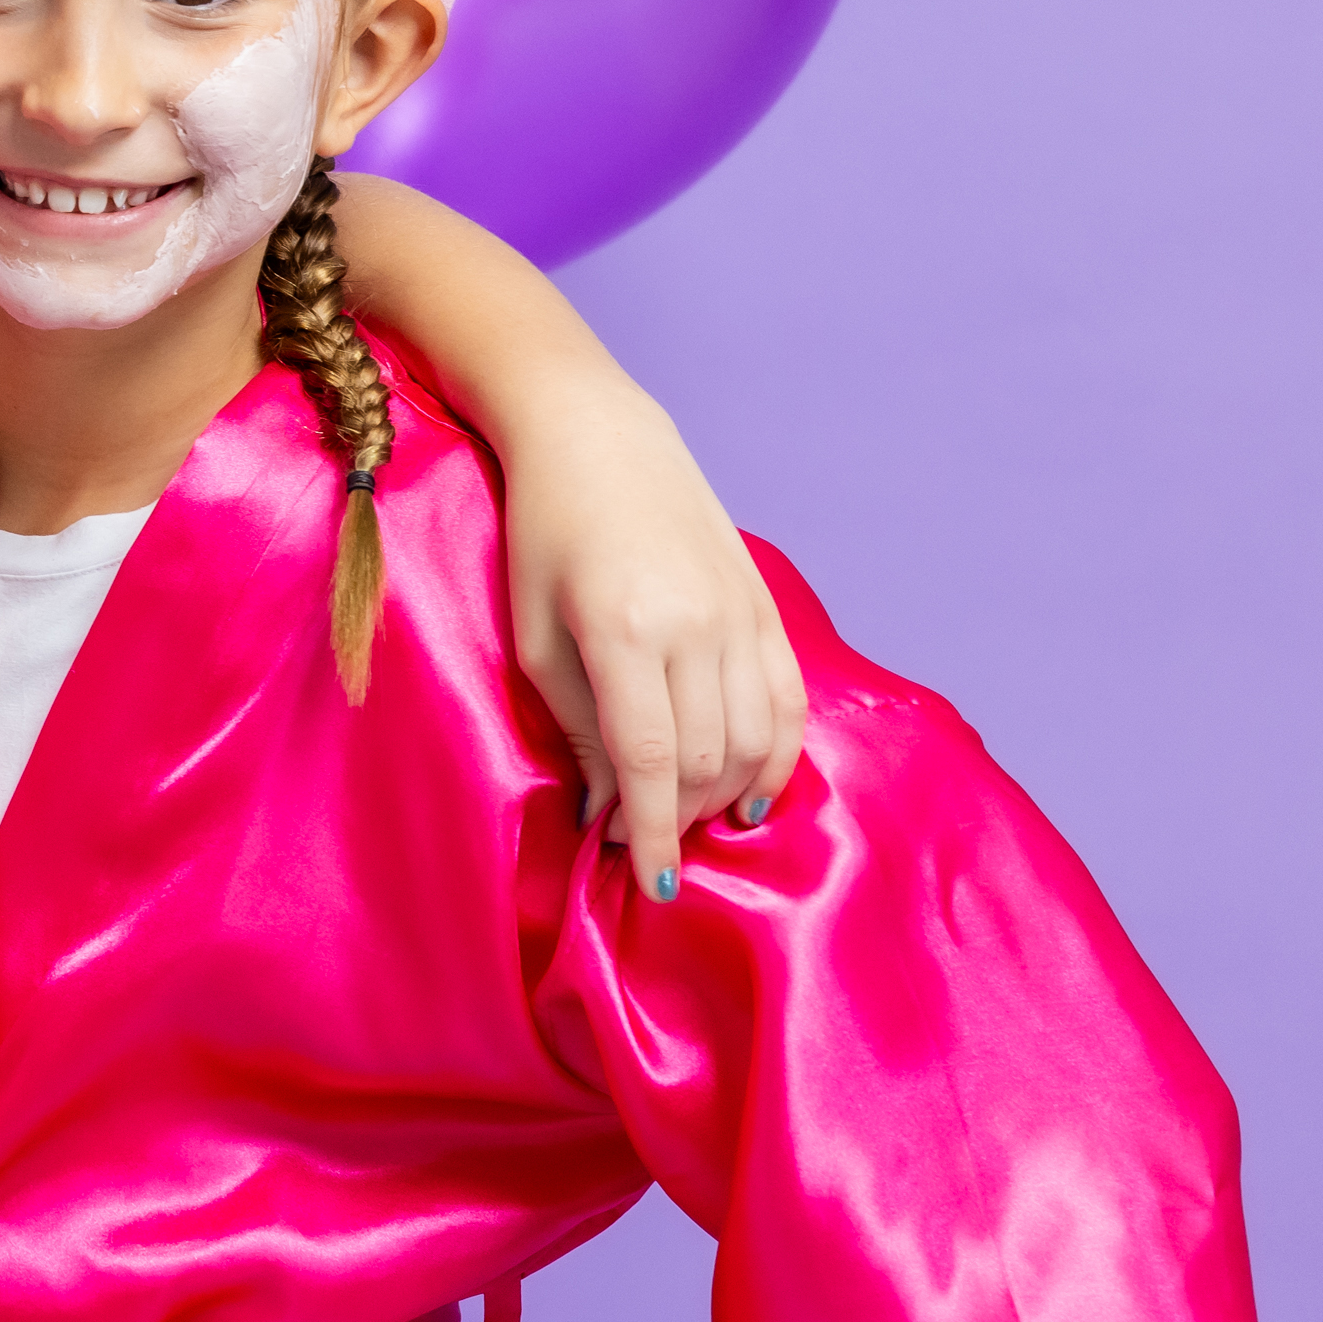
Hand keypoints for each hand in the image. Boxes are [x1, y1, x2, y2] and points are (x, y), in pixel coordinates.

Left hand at [495, 397, 803, 891]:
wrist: (596, 437)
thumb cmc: (543, 534)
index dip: (653, 834)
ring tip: (688, 822)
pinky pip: (788, 700)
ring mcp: (740, 613)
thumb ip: (577, 727)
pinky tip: (751, 793)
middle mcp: (696, 625)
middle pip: (707, 761)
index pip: (653, 763)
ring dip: (723, 798)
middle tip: (642, 842)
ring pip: (755, 740)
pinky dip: (777, 757)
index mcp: (626, 631)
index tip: (648, 883)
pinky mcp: (764, 604)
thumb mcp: (534, 635)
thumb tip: (612, 811)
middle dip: (677, 820)